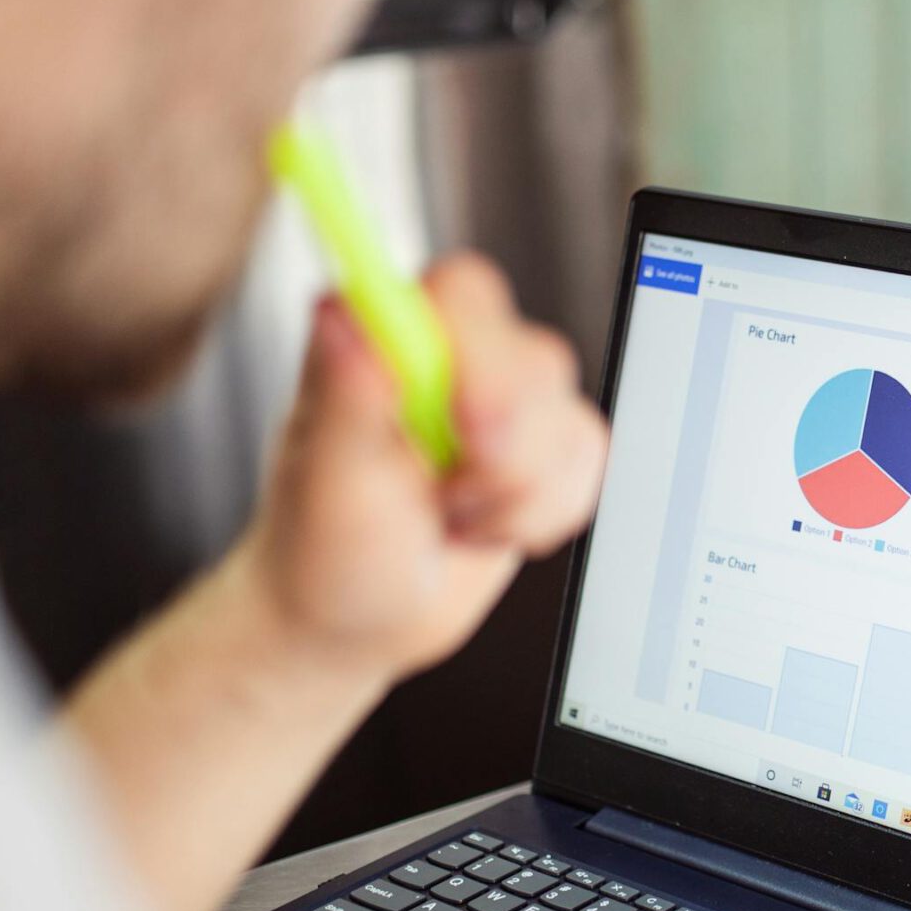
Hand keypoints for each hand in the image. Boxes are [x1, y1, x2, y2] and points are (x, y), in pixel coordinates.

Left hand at [242, 255, 607, 692]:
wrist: (359, 616)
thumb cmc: (323, 549)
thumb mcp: (326, 484)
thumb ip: (342, 396)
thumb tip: (341, 315)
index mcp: (386, 338)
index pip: (462, 294)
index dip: (484, 350)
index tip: (469, 423)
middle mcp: (450, 355)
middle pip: (536, 358)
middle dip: (507, 448)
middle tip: (450, 499)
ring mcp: (503, 399)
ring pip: (568, 419)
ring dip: (515, 495)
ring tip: (451, 519)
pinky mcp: (544, 445)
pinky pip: (587, 462)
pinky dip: (541, 515)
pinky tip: (486, 527)